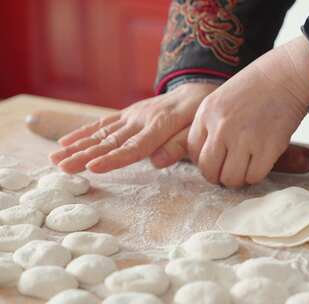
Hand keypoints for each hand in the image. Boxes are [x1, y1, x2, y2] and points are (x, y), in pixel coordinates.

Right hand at [49, 82, 217, 173]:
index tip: (92, 167)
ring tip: (56, 158)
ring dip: (77, 146)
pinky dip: (84, 132)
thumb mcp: (197, 129)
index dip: (113, 159)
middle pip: (110, 141)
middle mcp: (141, 119)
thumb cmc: (198, 115)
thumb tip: (157, 162)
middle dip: (84, 155)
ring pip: (101, 133)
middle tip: (62, 167)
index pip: (134, 147)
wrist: (196, 89)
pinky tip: (66, 141)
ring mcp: (132, 115)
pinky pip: (103, 123)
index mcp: (160, 126)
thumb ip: (179, 145)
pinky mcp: (128, 113)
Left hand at [188, 36, 308, 186]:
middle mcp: (221, 127)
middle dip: (219, 176)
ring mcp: (244, 138)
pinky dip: (256, 176)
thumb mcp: (222, 99)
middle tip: (230, 172)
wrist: (287, 74)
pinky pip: (254, 176)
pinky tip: (260, 163)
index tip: (217, 161)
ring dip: (238, 179)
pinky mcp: (267, 147)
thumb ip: (212, 124)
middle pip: (209, 170)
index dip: (205, 162)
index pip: (193, 152)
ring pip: (231, 178)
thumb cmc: (257, 86)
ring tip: (246, 168)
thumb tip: (211, 157)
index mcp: (206, 113)